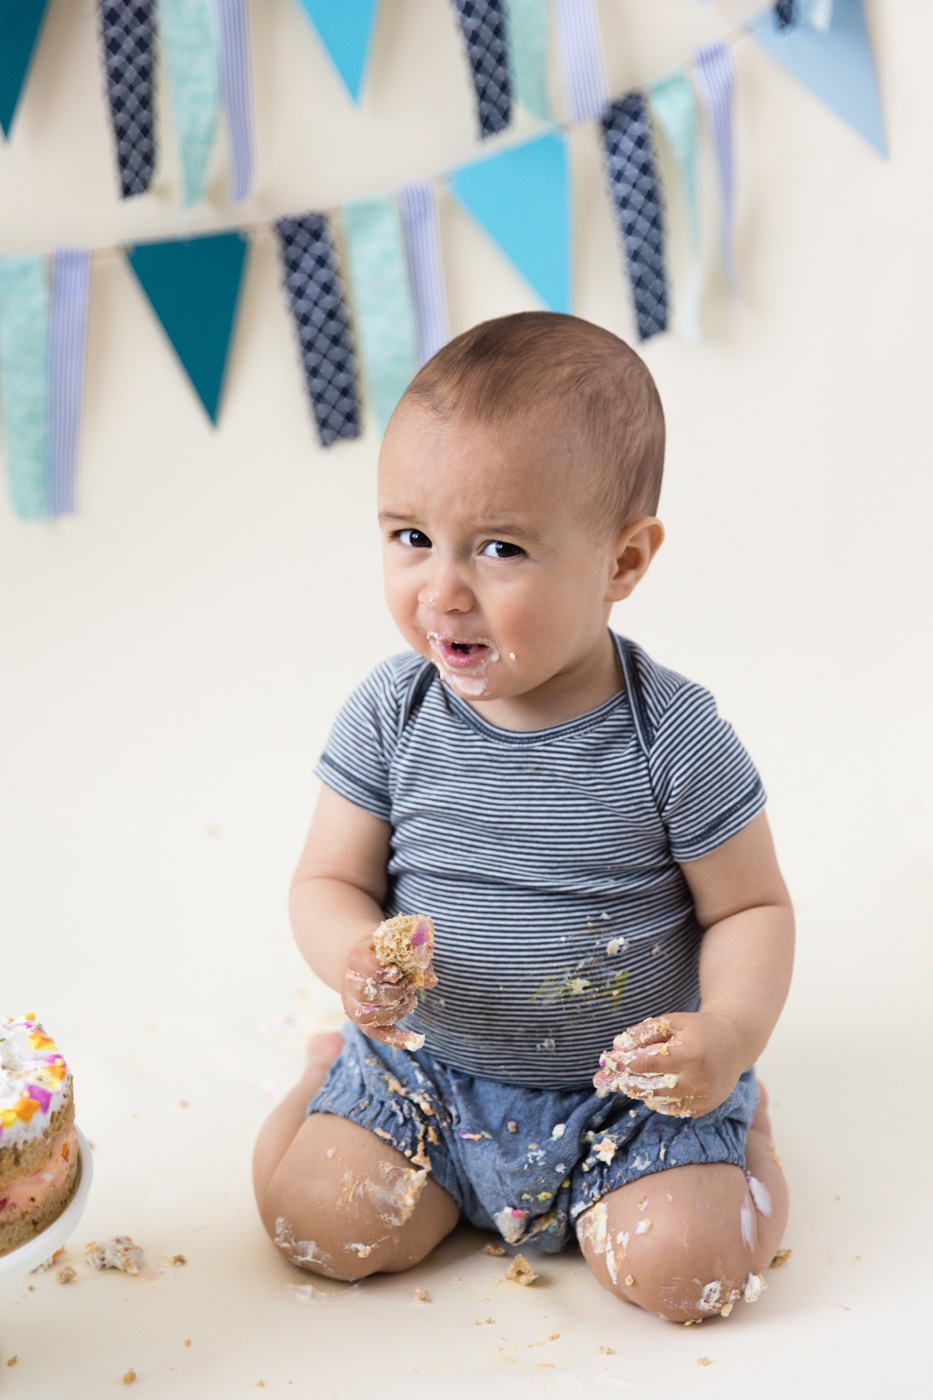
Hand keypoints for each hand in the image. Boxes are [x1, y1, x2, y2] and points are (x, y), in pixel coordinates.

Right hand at [342, 933, 436, 1049]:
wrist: (363, 964)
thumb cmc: (385, 953)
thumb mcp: (398, 947)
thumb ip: (416, 959)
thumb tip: (431, 980)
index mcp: (357, 958)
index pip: (367, 968)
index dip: (384, 972)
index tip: (398, 973)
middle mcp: (350, 984)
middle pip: (368, 994)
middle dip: (395, 993)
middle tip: (409, 986)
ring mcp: (354, 1005)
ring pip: (371, 1017)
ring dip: (397, 1011)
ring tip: (410, 1000)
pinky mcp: (363, 1021)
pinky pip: (377, 1034)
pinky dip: (397, 1039)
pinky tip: (415, 1040)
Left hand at [592, 1011, 747, 1117]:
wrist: (734, 1044)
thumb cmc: (698, 1028)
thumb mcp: (672, 1021)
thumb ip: (644, 1032)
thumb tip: (616, 1047)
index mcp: (690, 1054)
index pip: (647, 1063)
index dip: (622, 1062)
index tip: (604, 1060)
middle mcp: (697, 1081)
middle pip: (648, 1086)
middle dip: (620, 1082)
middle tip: (598, 1080)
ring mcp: (700, 1099)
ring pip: (655, 1100)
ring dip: (633, 1091)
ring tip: (614, 1083)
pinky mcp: (701, 1110)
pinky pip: (668, 1108)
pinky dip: (652, 1099)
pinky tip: (642, 1088)